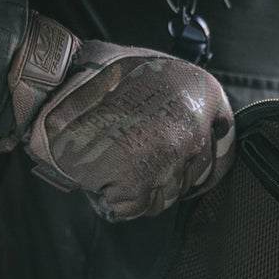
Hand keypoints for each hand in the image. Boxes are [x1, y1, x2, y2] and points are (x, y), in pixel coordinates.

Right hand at [0, 12, 235, 222]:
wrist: (55, 85)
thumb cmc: (98, 73)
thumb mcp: (156, 70)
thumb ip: (181, 101)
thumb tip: (195, 126)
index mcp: (204, 95)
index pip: (224, 148)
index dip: (206, 163)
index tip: (193, 171)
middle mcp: (193, 130)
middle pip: (193, 177)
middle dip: (167, 176)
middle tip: (137, 164)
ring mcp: (166, 160)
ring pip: (164, 197)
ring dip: (140, 189)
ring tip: (112, 164)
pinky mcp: (136, 185)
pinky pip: (133, 208)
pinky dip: (114, 199)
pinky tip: (98, 175)